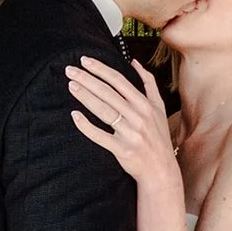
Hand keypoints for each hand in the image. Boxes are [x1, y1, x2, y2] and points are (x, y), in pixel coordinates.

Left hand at [67, 57, 179, 185]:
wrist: (161, 170)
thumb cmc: (158, 138)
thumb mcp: (159, 108)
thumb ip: (149, 83)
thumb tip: (135, 62)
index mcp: (145, 105)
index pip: (119, 81)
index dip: (101, 69)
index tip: (85, 61)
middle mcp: (138, 117)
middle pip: (108, 93)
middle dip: (87, 79)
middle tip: (70, 70)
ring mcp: (130, 133)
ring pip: (103, 110)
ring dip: (85, 96)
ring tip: (71, 85)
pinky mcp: (122, 149)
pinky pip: (100, 136)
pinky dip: (86, 126)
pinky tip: (74, 116)